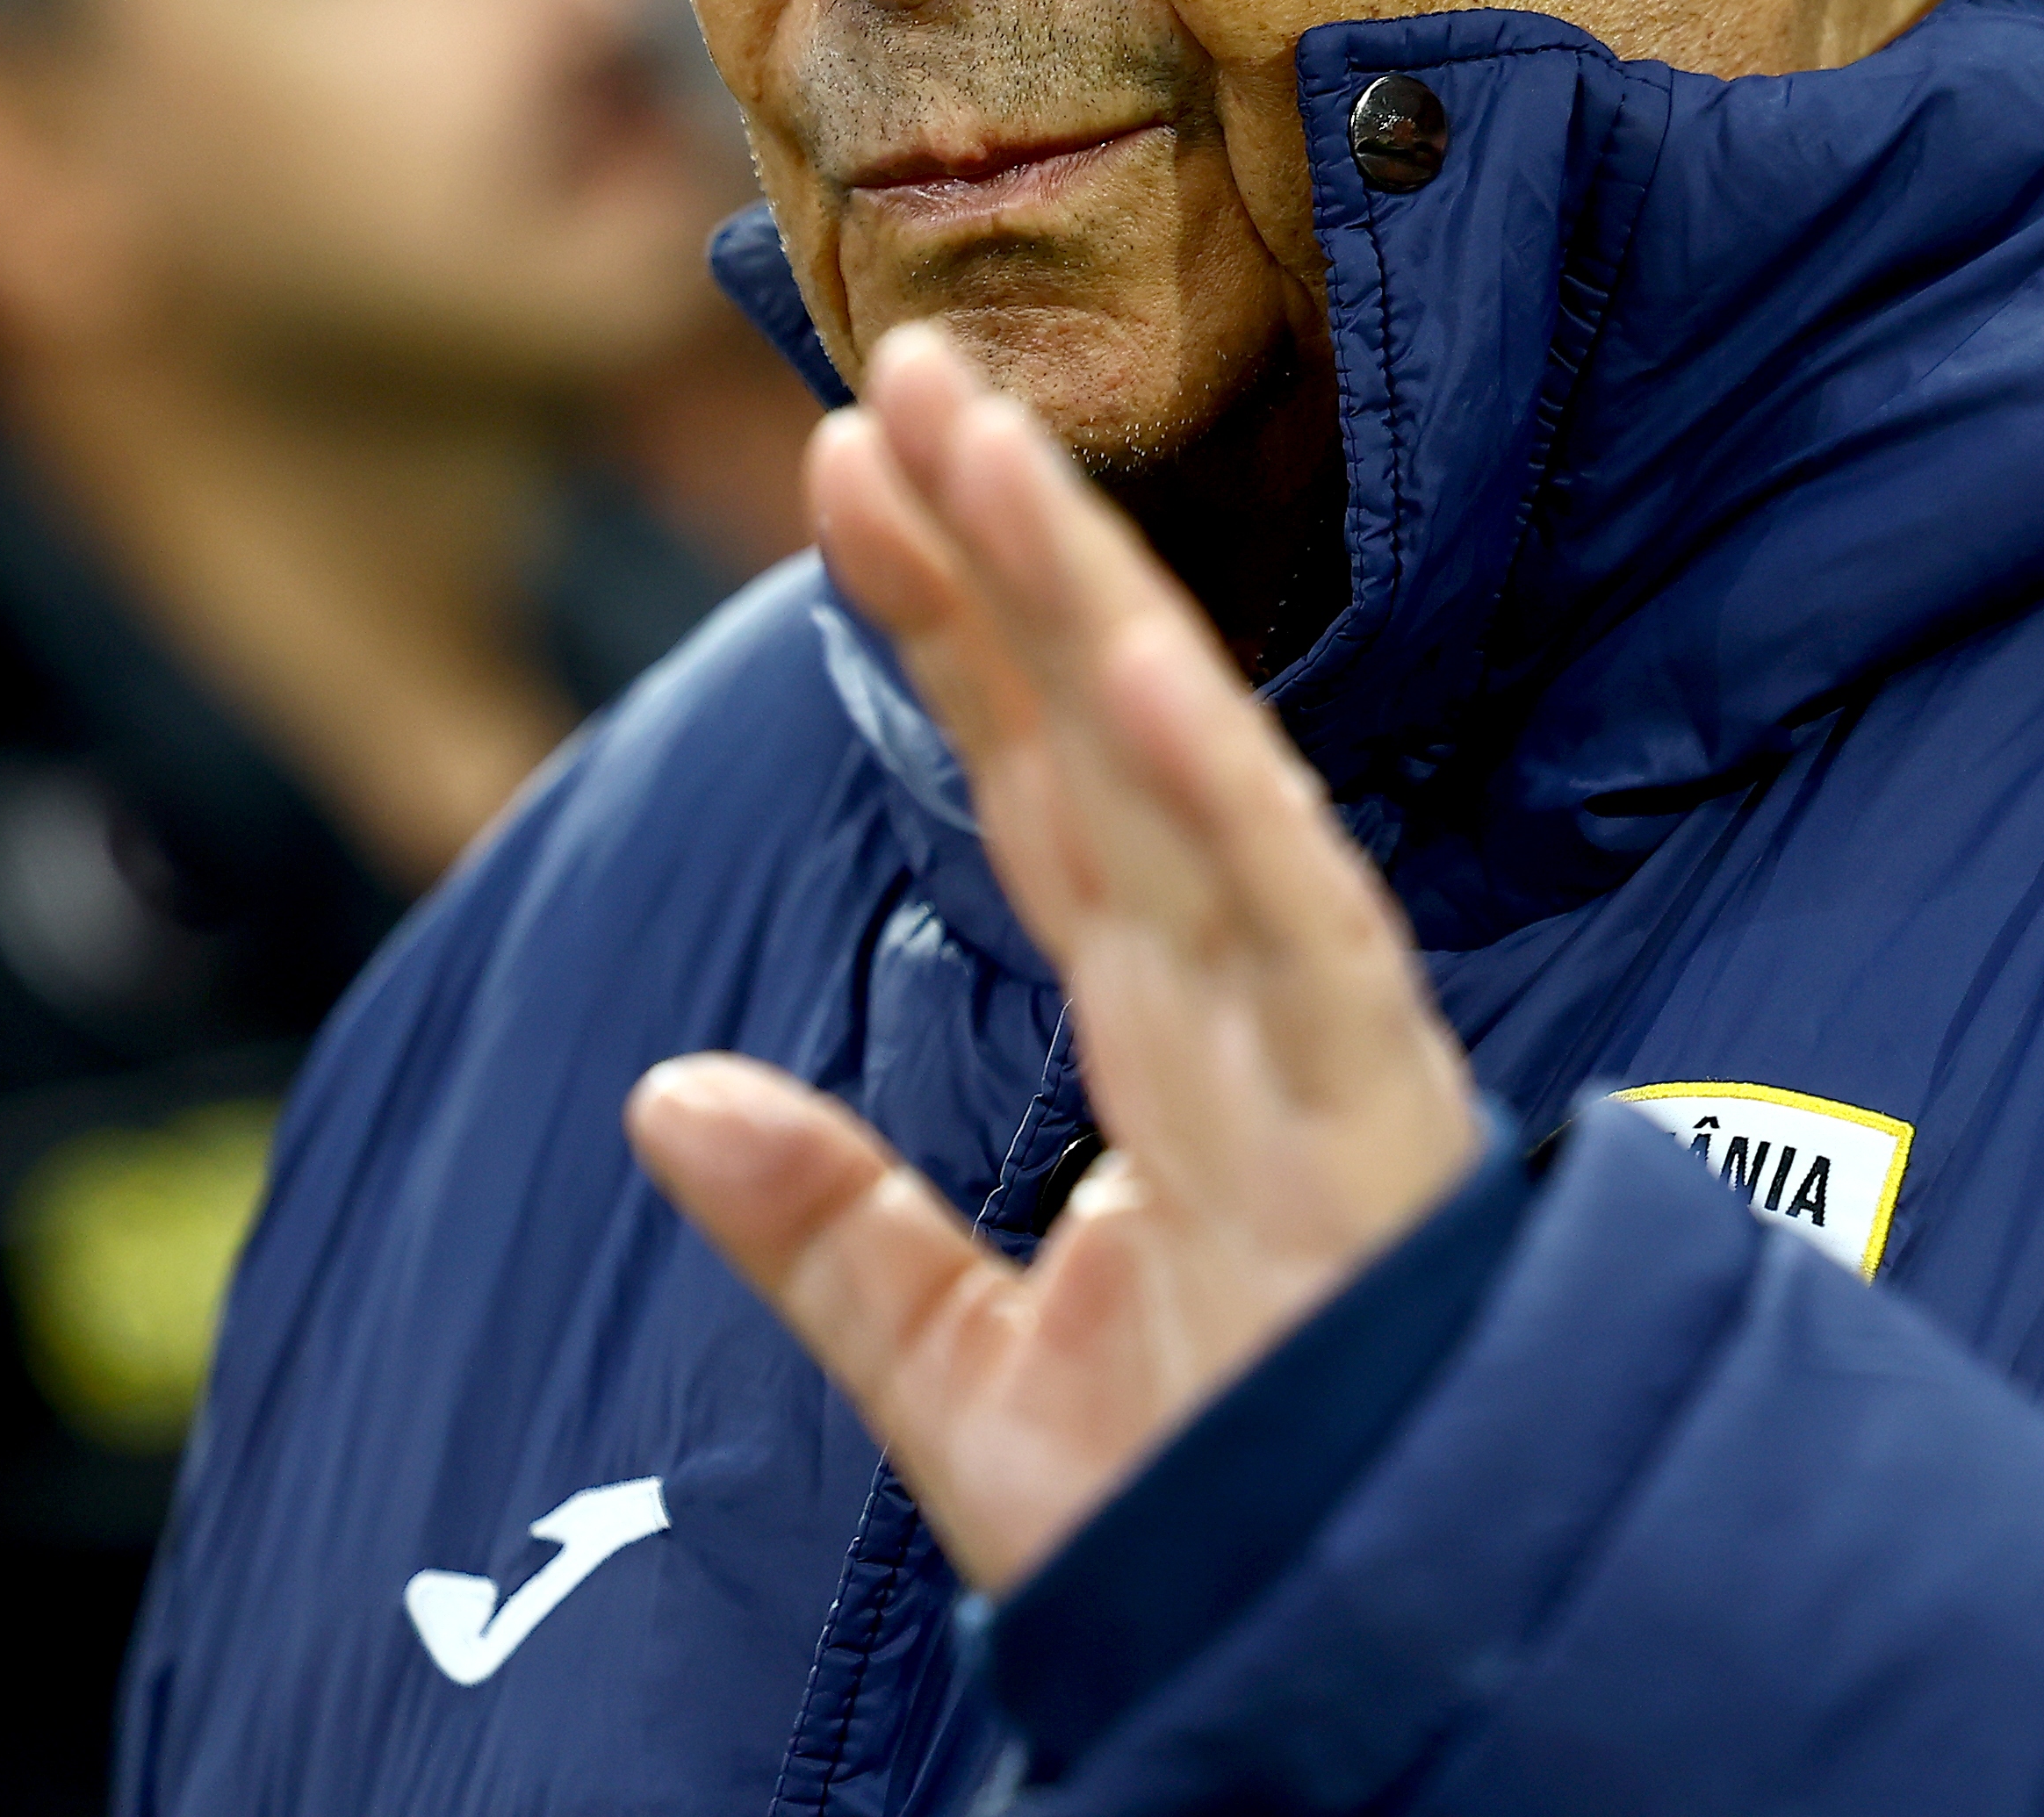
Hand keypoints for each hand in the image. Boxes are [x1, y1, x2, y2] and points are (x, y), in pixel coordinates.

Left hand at [626, 325, 1487, 1593]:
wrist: (1360, 1677)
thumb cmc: (1222, 1533)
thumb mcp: (971, 1399)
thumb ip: (835, 1240)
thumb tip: (665, 1090)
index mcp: (1161, 1058)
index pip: (1030, 797)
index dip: (944, 629)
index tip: (838, 468)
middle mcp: (1241, 1017)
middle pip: (1101, 743)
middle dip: (1005, 548)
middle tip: (890, 367)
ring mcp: (1317, 1056)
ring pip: (1192, 781)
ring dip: (1087, 602)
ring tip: (980, 439)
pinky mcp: (1378, 1128)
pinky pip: (1305, 928)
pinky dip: (1226, 796)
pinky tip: (1134, 666)